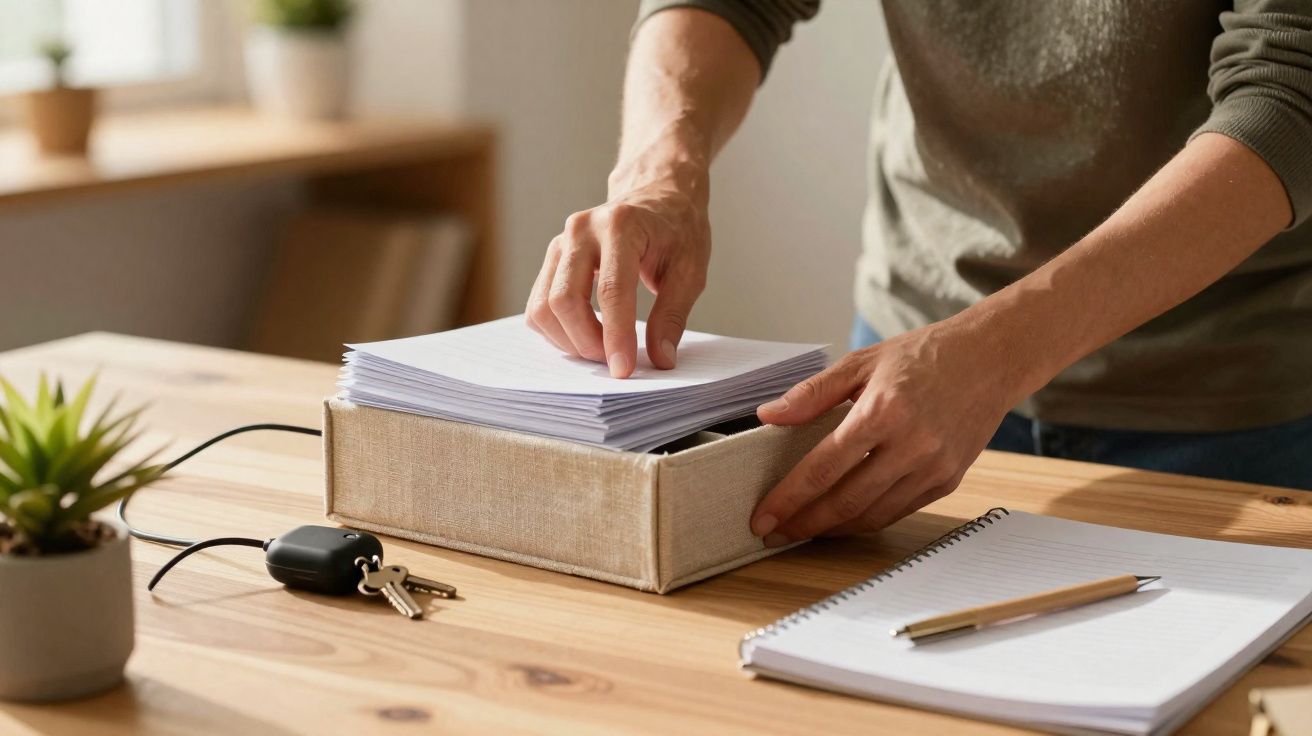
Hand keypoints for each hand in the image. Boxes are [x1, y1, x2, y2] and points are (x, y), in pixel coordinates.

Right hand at [526, 165, 710, 377]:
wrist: (657, 197)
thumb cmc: (677, 230)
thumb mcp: (690, 271)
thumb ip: (673, 316)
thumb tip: (661, 359)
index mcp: (622, 225)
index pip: (612, 291)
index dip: (616, 336)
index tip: (624, 369)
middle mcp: (582, 230)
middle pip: (564, 299)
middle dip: (586, 342)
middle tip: (615, 362)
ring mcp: (561, 243)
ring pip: (543, 306)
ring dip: (568, 340)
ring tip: (602, 349)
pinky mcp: (553, 258)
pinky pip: (538, 305)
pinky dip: (556, 330)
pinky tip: (585, 335)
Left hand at [750, 318, 1026, 544]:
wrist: (991, 358)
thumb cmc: (925, 355)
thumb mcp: (862, 362)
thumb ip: (812, 394)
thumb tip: (768, 416)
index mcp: (883, 411)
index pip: (823, 468)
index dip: (788, 499)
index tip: (762, 518)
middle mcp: (911, 445)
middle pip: (845, 501)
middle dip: (803, 523)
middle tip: (773, 532)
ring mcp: (933, 467)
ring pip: (872, 515)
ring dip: (832, 528)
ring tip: (802, 528)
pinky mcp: (948, 481)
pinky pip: (899, 511)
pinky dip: (866, 520)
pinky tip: (842, 519)